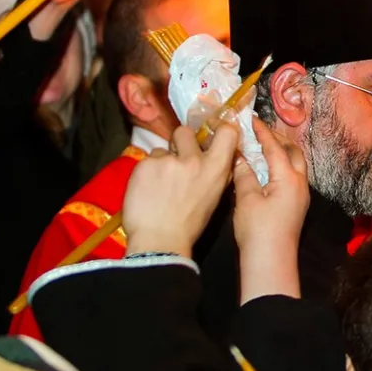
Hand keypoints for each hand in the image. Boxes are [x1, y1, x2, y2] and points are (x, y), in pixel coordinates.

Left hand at [123, 123, 239, 256]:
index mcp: (216, 168)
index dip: (219, 129)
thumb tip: (221, 157)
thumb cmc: (190, 224)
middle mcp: (194, 159)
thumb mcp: (214, 196)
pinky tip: (146, 191)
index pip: (227, 132)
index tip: (212, 135)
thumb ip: (218, 173)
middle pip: (184, 132)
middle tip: (175, 161)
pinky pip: (146, 161)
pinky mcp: (145, 165)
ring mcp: (168, 161)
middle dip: (179, 143)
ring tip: (158, 185)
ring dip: (160, 163)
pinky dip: (145, 174)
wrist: (160, 241)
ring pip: (161, 150)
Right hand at [234, 118, 310, 301]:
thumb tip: (239, 156)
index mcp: (288, 177)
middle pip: (293, 152)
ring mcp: (301, 195)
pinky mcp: (297, 205)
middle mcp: (300, 183)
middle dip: (278, 139)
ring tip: (264, 145)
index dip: (262, 132)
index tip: (251, 119)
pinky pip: (293, 176)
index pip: (275, 147)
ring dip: (282, 152)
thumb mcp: (246, 199)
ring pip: (296, 164)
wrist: (271, 260)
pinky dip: (282, 165)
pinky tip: (268, 169)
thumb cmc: (258, 229)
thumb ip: (244, 174)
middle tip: (260, 130)